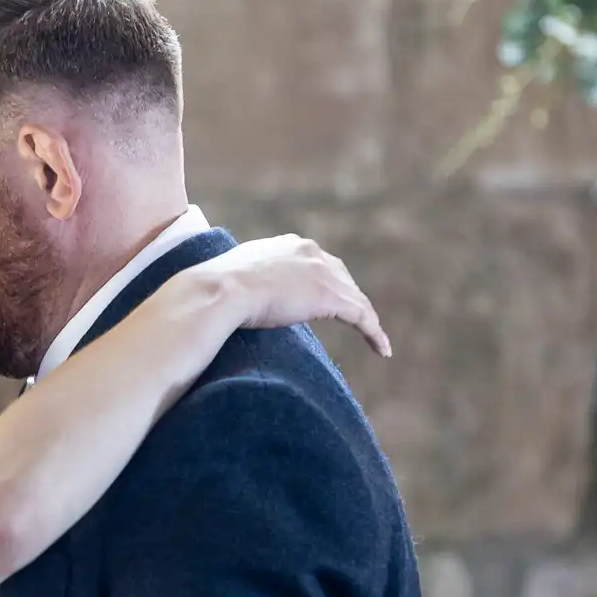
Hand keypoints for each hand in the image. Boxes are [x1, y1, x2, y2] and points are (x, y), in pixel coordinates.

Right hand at [169, 234, 388, 356]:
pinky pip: (361, 316)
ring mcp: (322, 273)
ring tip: (375, 340)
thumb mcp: (233, 278)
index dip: (326, 283)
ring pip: (355, 298)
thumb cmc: (215, 290)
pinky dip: (374, 333)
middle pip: (342, 277)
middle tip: (356, 321)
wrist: (219, 291)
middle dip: (350, 299)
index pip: (318, 264)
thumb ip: (246, 283)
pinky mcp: (330, 296)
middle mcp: (310, 252)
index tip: (327, 301)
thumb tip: (232, 299)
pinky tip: (381, 350)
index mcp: (288, 246)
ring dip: (366, 320)